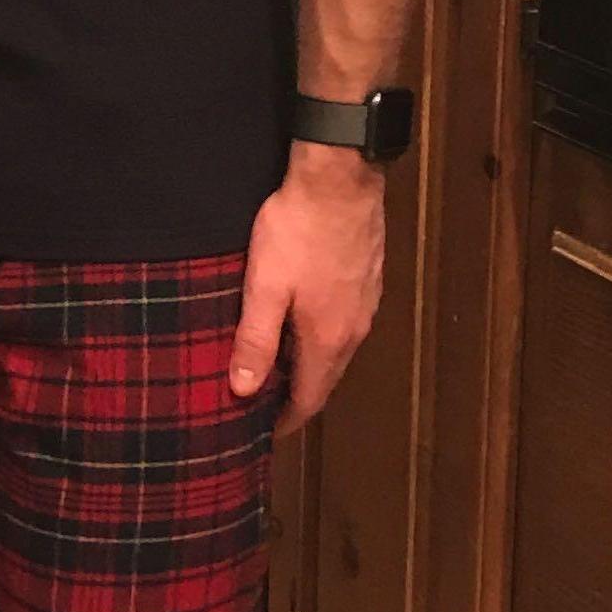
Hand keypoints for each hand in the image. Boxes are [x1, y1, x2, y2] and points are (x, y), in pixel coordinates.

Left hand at [229, 143, 386, 436]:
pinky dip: (322, 334)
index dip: (287, 420)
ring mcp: (365, 302)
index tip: (265, 433)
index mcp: (328, 339)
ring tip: (279, 365)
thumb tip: (243, 390)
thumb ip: (255, 340)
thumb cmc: (298, 229)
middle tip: (266, 404)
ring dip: (310, 363)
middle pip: (326, 377)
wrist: (340, 178)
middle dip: (298, 395)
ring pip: (336, 348)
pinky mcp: (367, 277)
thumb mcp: (265, 286)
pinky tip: (303, 321)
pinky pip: (344, 321)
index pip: (310, 398)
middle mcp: (354, 328)